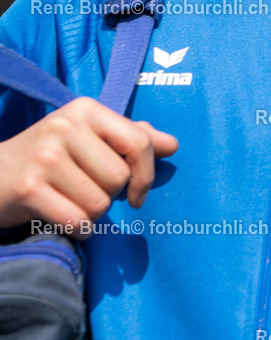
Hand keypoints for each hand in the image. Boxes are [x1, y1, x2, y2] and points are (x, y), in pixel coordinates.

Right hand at [0, 97, 177, 236]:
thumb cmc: (50, 156)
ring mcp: (45, 156)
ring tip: (70, 201)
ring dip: (91, 214)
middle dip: (109, 196)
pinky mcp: (29, 188)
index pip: (139, 142)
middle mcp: (66, 126)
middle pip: (119, 178)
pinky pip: (77, 221)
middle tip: (86, 191)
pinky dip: (77, 229)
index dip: (146, 174)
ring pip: (100, 203)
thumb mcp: (89, 137)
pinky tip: (60, 216)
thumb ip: (130, 138)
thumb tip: (172, 144)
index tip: (137, 194)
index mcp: (86, 110)